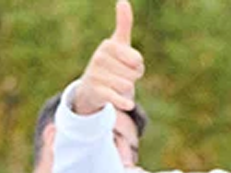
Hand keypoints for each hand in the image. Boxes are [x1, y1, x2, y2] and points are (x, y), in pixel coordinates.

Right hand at [72, 0, 144, 115]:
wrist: (91, 88)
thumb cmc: (110, 64)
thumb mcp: (117, 44)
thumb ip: (123, 24)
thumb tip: (123, 1)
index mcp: (108, 45)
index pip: (138, 60)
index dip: (137, 67)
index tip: (126, 65)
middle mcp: (99, 57)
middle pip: (134, 74)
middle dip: (131, 79)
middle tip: (119, 77)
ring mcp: (96, 74)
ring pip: (127, 85)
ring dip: (126, 91)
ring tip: (115, 86)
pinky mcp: (97, 91)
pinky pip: (117, 97)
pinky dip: (124, 102)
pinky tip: (128, 105)